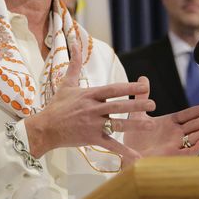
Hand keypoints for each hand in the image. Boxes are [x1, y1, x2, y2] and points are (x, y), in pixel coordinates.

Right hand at [26, 41, 156, 162]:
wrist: (45, 128)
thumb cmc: (57, 106)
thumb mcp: (66, 83)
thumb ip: (74, 64)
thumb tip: (75, 42)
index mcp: (89, 95)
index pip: (112, 89)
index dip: (128, 87)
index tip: (144, 86)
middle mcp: (92, 109)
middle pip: (118, 106)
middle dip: (136, 105)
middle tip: (153, 104)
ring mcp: (92, 124)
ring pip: (117, 124)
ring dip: (135, 124)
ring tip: (150, 123)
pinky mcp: (91, 138)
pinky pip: (110, 145)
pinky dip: (124, 151)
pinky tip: (136, 156)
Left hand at [124, 76, 198, 155]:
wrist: (125, 153)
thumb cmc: (133, 136)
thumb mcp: (138, 113)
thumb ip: (143, 97)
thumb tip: (143, 77)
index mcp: (170, 123)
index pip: (189, 115)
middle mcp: (175, 134)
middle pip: (196, 125)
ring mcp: (174, 145)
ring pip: (194, 137)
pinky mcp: (171, 156)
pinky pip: (186, 152)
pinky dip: (196, 147)